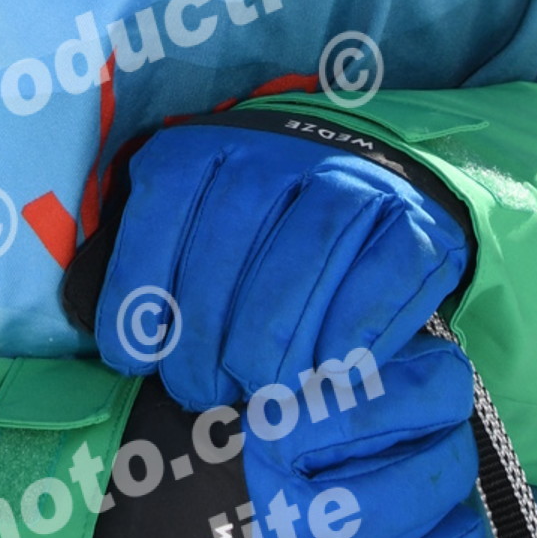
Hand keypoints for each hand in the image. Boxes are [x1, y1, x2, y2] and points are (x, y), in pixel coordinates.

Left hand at [92, 117, 477, 537]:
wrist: (373, 183)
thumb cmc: (259, 231)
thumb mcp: (194, 225)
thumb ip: (154, 266)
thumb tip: (123, 343)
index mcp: (207, 144)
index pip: (163, 202)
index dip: (139, 287)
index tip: (135, 358)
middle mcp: (275, 151)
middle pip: (229, 249)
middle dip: (205, 340)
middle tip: (202, 392)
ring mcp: (348, 178)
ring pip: (300, 267)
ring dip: (272, 347)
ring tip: (259, 393)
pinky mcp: (412, 219)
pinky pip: (378, 279)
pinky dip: (350, 335)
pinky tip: (329, 371)